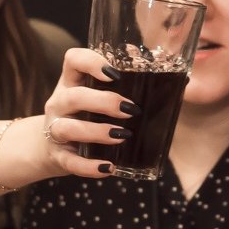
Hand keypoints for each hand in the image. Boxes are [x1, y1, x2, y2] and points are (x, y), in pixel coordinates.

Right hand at [33, 47, 134, 178]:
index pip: (73, 60)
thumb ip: (123, 89)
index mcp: (71, 82)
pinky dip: (89, 167)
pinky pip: (71, 162)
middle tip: (130, 110)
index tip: (115, 73)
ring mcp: (55, 129)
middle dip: (103, 102)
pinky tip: (108, 168)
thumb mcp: (94, 97)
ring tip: (122, 136)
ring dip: (97, 132)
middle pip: (73, 96)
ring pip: (68, 128)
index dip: (91, 62)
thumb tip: (179, 89)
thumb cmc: (84, 116)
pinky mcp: (58, 156)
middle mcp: (60, 103)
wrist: (49, 147)